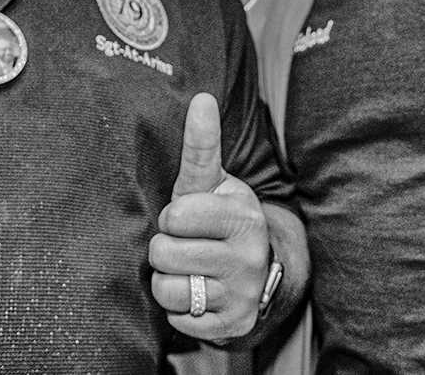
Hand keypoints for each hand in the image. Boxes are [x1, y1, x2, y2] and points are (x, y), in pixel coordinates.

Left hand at [150, 93, 270, 341]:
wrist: (259, 266)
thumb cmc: (221, 217)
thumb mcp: (212, 182)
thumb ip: (202, 145)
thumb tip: (202, 98)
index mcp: (243, 216)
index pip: (175, 217)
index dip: (173, 217)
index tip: (188, 217)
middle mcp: (248, 257)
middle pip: (164, 254)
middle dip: (166, 248)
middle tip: (187, 244)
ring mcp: (242, 294)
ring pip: (168, 290)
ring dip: (169, 280)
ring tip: (189, 268)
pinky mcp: (232, 325)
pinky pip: (179, 320)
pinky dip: (180, 309)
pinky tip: (197, 292)